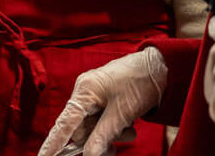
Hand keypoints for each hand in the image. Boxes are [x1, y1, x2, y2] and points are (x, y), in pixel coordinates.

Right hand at [37, 47, 166, 155]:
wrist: (161, 67)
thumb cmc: (140, 84)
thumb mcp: (122, 113)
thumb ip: (103, 135)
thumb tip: (89, 154)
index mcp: (84, 91)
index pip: (64, 123)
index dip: (53, 143)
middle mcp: (84, 93)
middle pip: (81, 129)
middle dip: (98, 141)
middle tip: (115, 150)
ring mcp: (94, 95)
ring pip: (94, 127)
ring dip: (110, 135)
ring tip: (130, 131)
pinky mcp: (104, 99)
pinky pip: (102, 120)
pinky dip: (114, 127)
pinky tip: (129, 125)